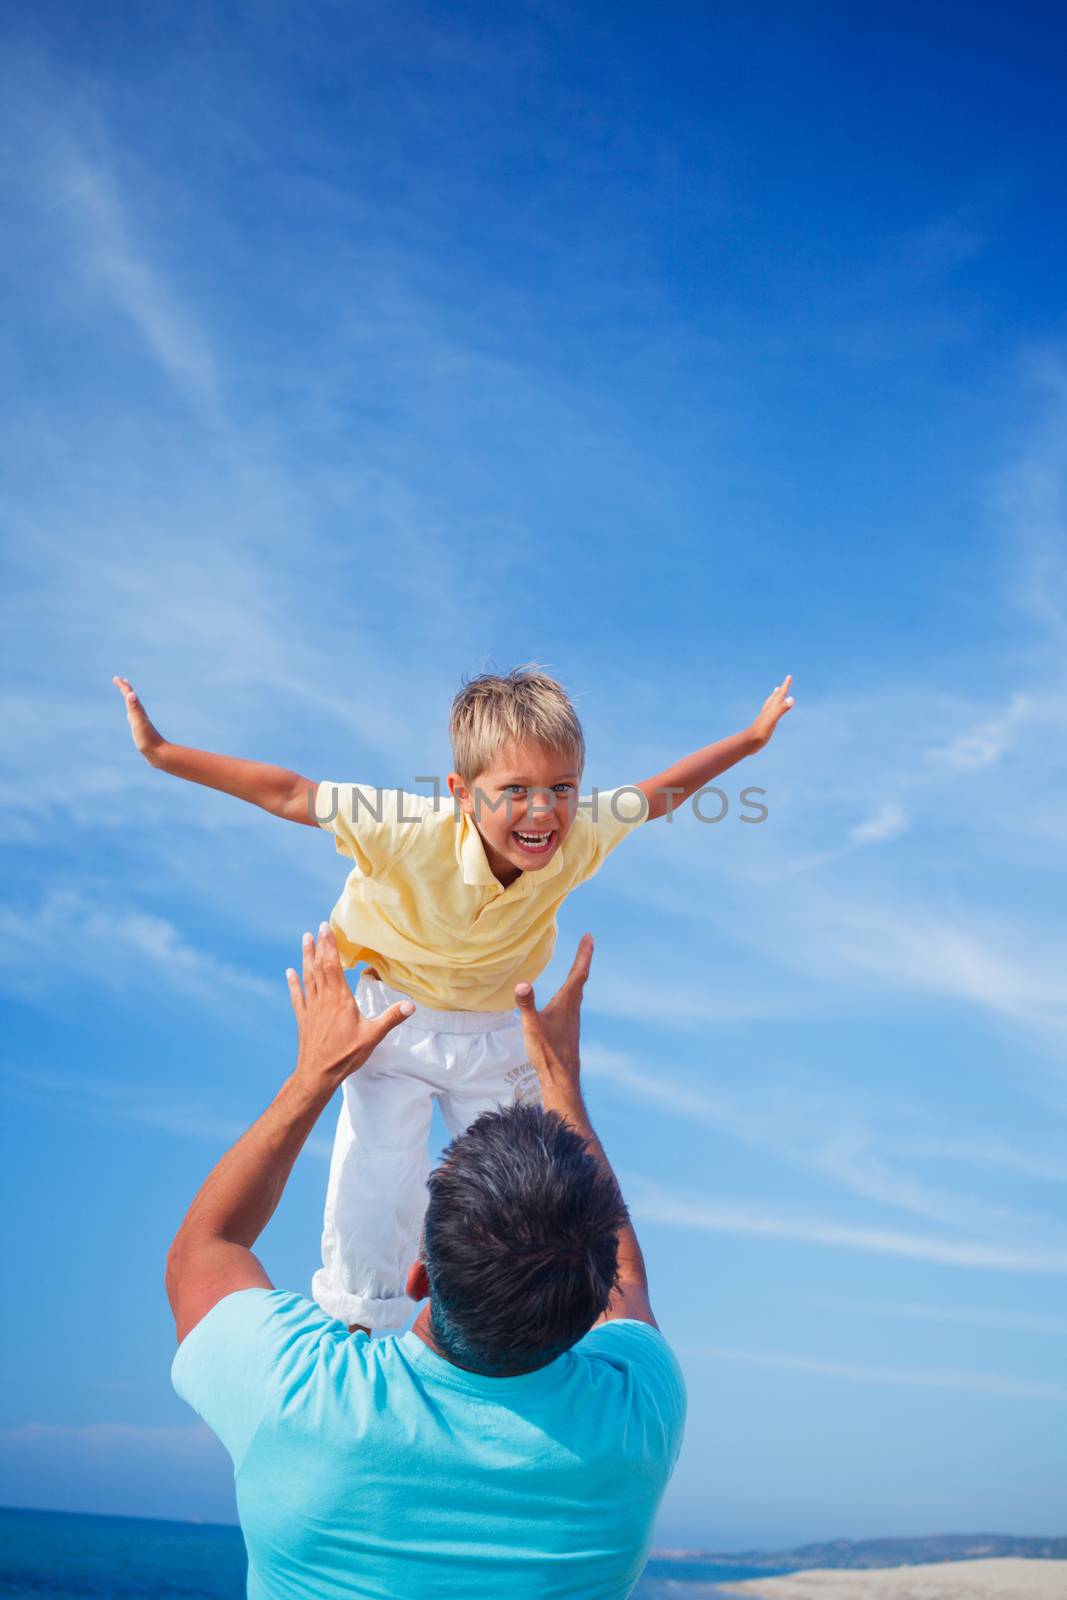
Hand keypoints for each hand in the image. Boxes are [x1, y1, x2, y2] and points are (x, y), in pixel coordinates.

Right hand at [113, 676, 165, 763]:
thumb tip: (131, 693)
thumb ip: (135, 708)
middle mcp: (140, 715)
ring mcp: (141, 722)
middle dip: (125, 689)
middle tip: (120, 681)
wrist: (158, 753)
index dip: (122, 687)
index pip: (129, 696)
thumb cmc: (148, 740)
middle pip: (132, 699)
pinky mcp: (141, 730)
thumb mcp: (138, 723)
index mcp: (138, 712)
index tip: (116, 678)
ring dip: (129, 699)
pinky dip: (131, 712)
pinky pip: (134, 717)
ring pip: (134, 707)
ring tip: (127, 695)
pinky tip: (130, 715)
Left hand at [287, 924, 412, 1088]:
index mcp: (340, 1000)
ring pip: (307, 977)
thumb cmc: (345, 1056)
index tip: (326, 928)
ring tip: (305, 940)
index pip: (333, 966)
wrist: (317, 1074)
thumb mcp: (373, 1036)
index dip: (329, 946)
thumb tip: (412, 1005)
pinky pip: (297, 996)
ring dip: (306, 958)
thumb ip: (391, 1018)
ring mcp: (311, 1008)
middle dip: (318, 946)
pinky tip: (289, 972)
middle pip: (319, 967)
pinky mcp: (303, 1019)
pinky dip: (293, 983)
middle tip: (317, 928)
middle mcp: (323, 999)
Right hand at [514, 933, 593, 1092]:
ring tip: (579, 965)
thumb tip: (522, 984)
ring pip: (578, 992)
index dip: (584, 954)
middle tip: (587, 943)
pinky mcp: (569, 1028)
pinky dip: (573, 991)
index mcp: (566, 1003)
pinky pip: (573, 1002)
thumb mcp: (532, 1027)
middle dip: (583, 959)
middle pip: (580, 979)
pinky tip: (567, 998)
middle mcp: (573, 1008)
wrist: (562, 1078)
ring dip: (579, 975)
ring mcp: (572, 1019)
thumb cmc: (547, 1052)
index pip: (578, 973)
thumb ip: (526, 1005)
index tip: (590, 937)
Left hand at [749, 674, 794, 748]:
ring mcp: (765, 718)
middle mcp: (767, 711)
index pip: (780, 695)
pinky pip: (769, 714)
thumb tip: (792, 698)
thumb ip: (781, 708)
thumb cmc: (760, 731)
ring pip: (770, 704)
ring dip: (774, 698)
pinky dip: (771, 710)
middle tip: (782, 684)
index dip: (785, 686)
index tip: (789, 676)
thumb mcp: (773, 719)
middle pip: (775, 698)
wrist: (748, 742)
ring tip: (775, 693)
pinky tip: (770, 712)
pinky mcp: (763, 725)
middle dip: (780, 691)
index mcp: (771, 709)